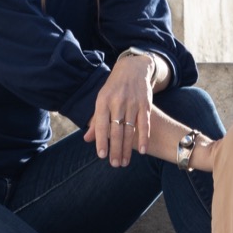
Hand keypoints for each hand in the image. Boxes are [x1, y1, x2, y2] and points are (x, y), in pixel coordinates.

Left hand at [85, 51, 158, 166]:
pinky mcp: (145, 104)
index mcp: (103, 101)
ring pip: (130, 130)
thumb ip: (96, 121)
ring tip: (125, 162)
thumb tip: (87, 139)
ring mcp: (132, 103)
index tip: (102, 155)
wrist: (134, 68)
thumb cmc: (114, 88)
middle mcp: (118, 102)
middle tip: (115, 164)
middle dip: (115, 149)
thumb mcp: (102, 99)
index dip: (102, 140)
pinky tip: (142, 150)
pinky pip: (144, 124)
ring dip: (128, 148)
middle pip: (116, 130)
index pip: (101, 124)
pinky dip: (144, 138)